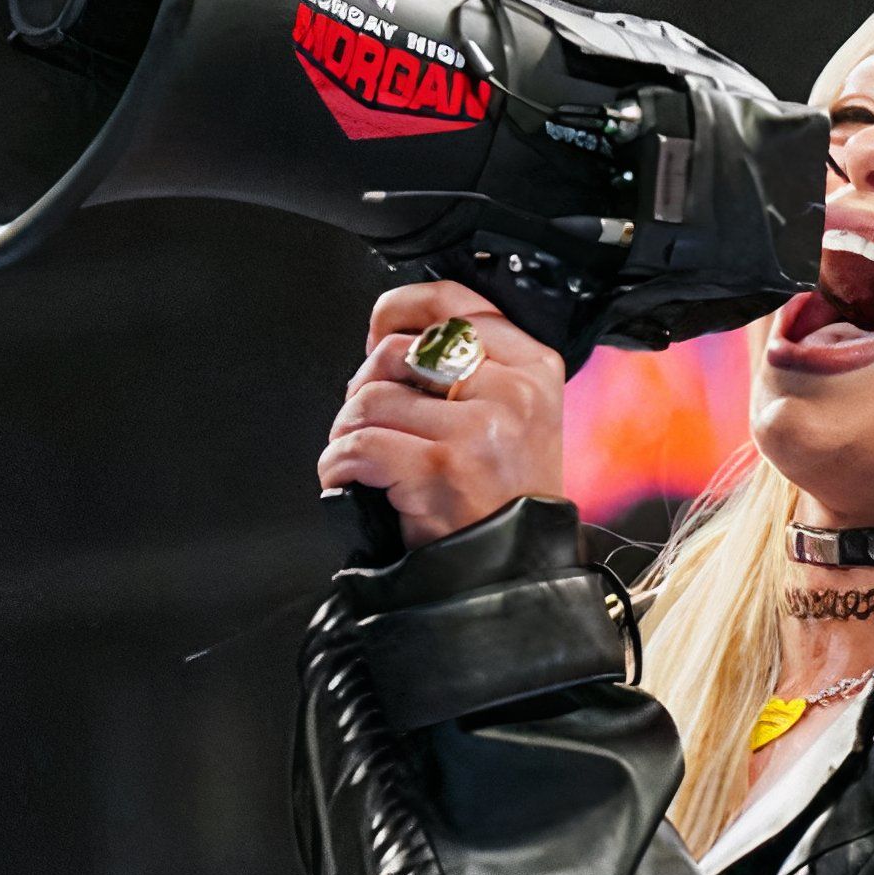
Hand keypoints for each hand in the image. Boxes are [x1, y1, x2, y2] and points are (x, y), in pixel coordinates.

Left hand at [318, 282, 566, 549]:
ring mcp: (477, 430)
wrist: (515, 571)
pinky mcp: (440, 469)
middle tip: (367, 416)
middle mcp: (512, 392)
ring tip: (360, 454)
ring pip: (372, 398)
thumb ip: (479, 369)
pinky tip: (349, 479)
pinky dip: (339, 464)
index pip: (456, 303)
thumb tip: (399, 338)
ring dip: (348, 430)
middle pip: (402, 350)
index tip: (379, 330)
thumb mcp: (520, 416)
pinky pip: (360, 445)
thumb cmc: (508, 498)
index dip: (401, 309)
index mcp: (534, 368)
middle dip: (366, 383)